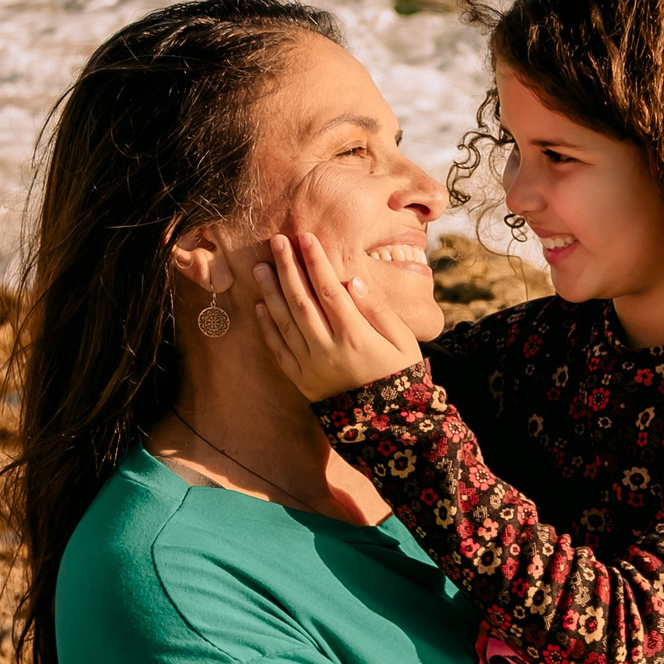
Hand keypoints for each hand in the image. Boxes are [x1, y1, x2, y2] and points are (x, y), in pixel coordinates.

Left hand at [252, 230, 423, 402]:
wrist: (389, 425)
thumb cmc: (400, 376)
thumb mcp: (403, 341)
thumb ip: (378, 310)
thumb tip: (352, 281)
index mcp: (354, 335)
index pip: (328, 289)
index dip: (315, 261)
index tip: (305, 238)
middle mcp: (327, 348)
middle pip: (301, 300)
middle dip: (288, 268)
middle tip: (276, 241)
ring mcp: (311, 365)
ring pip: (285, 321)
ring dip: (271, 292)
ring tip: (261, 267)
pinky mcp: (302, 380)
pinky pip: (279, 350)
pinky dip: (267, 328)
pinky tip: (260, 307)